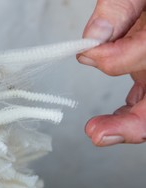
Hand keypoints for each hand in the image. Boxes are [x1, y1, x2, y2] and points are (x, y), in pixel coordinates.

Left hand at [78, 0, 145, 145]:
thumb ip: (122, 5)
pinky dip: (126, 113)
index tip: (88, 52)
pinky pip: (143, 99)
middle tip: (99, 133)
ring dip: (125, 123)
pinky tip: (108, 120)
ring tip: (96, 131)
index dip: (115, 58)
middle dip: (131, 123)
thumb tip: (94, 35)